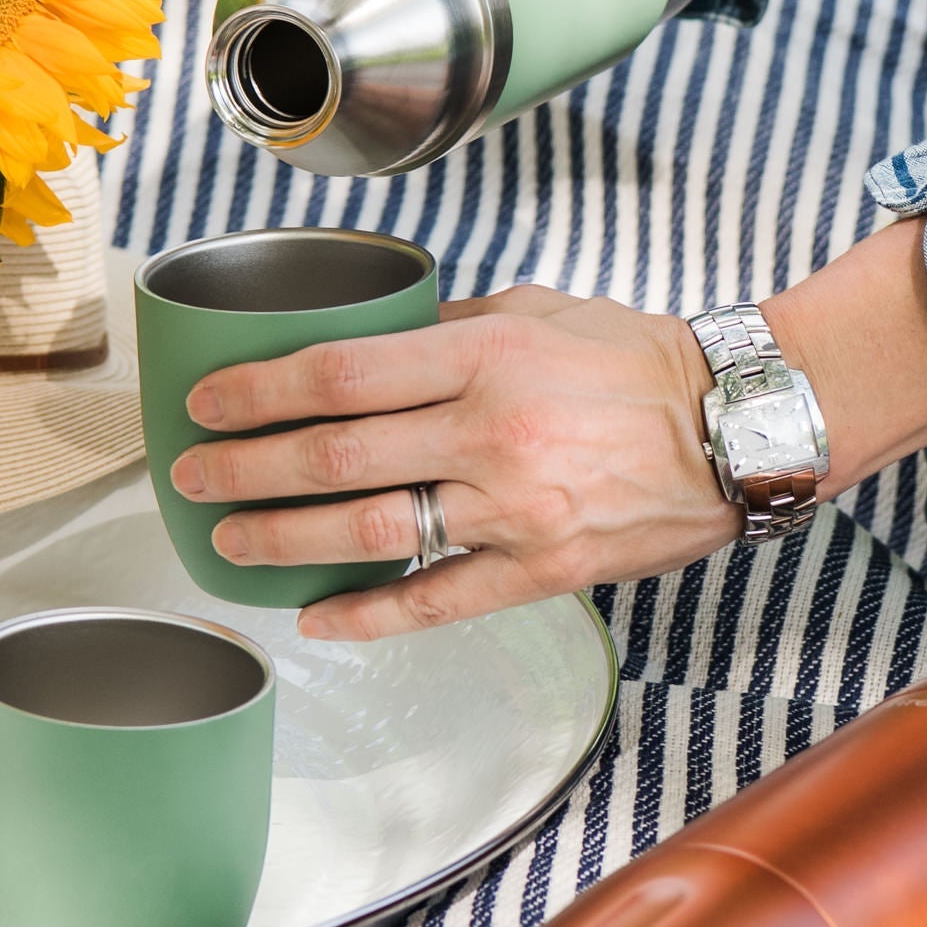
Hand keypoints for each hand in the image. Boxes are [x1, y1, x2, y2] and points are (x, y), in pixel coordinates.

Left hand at [170, 286, 736, 640]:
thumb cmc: (637, 359)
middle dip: (245, 469)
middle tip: (189, 477)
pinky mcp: (542, 570)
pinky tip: (315, 618)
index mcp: (483, 354)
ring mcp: (514, 509)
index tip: (206, 403)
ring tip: (228, 543)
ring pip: (370, 532)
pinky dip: (368, 614)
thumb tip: (368, 342)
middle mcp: (489, 432)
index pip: (338, 374)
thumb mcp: (536, 308)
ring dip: (284, 541)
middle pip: (333, 456)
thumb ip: (447, 324)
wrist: (736, 427)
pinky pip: (436, 601)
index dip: (257, 391)